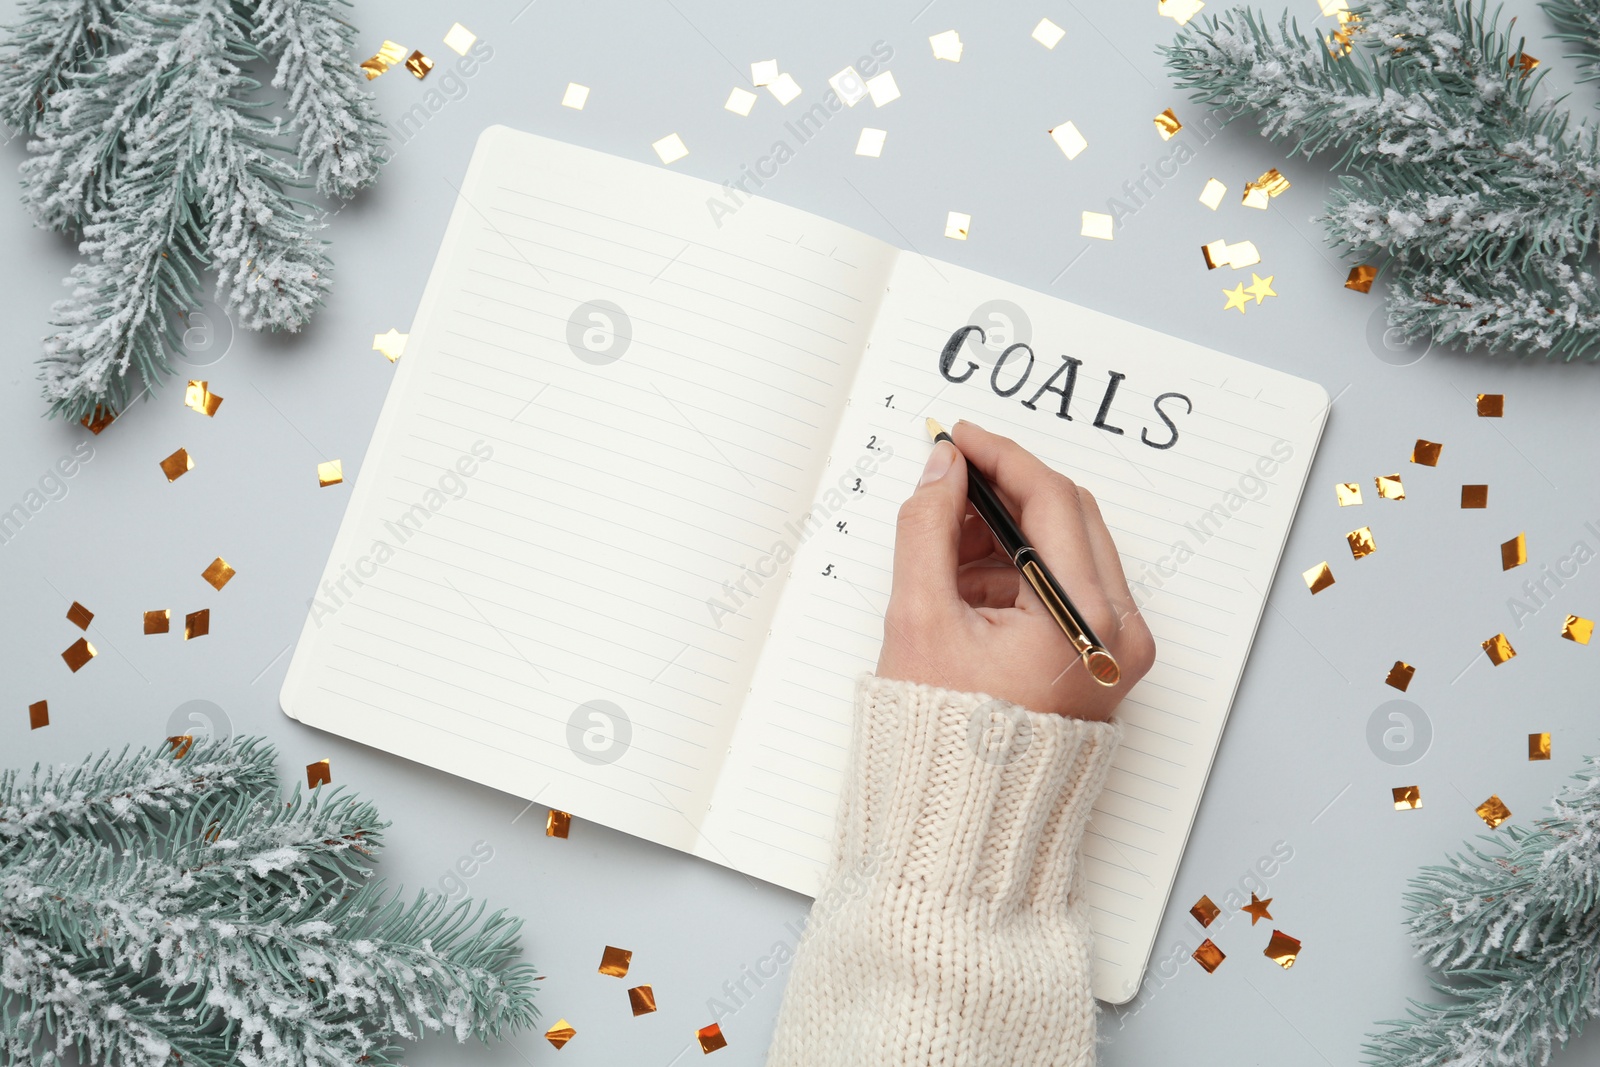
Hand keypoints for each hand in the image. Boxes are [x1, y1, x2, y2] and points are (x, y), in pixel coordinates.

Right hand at [876, 421, 1154, 719]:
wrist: (966, 822)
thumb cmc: (944, 740)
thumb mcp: (920, 619)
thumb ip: (927, 529)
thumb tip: (942, 468)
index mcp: (1087, 620)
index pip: (1051, 501)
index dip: (999, 459)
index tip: (958, 438)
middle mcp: (1119, 631)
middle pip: (1069, 517)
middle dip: (1005, 492)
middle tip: (947, 481)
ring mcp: (1117, 647)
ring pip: (1068, 548)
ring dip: (1008, 531)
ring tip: (944, 542)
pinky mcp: (1102, 658)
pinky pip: (1066, 586)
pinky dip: (1018, 569)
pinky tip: (966, 578)